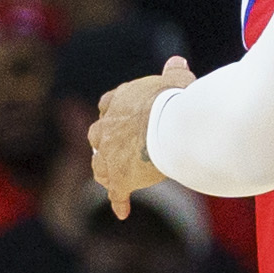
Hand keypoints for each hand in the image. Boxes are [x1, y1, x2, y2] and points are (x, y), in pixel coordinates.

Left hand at [91, 59, 191, 217]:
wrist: (170, 124)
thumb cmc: (174, 99)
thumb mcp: (176, 81)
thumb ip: (173, 72)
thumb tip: (177, 61)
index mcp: (119, 101)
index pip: (107, 104)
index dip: (111, 112)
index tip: (115, 115)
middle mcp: (108, 127)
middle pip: (97, 136)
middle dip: (102, 143)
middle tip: (110, 150)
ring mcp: (111, 154)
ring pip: (99, 165)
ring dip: (104, 171)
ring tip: (109, 180)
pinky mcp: (120, 177)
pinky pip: (116, 193)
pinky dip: (119, 201)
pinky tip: (122, 211)